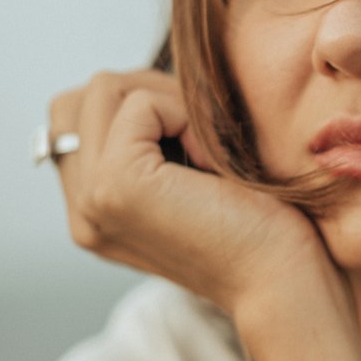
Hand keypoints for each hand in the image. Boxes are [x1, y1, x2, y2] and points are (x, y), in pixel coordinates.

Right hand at [48, 69, 333, 316]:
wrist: (284, 278)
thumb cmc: (257, 224)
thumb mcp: (186, 176)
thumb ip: (145, 140)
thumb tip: (132, 81)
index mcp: (91, 211)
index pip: (75, 116)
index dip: (138, 106)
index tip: (191, 143)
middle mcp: (80, 211)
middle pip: (83, 96)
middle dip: (145, 93)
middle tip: (198, 136)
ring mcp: (91, 199)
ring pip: (105, 89)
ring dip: (168, 102)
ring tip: (205, 150)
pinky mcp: (117, 185)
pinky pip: (138, 103)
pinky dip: (184, 114)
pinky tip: (211, 162)